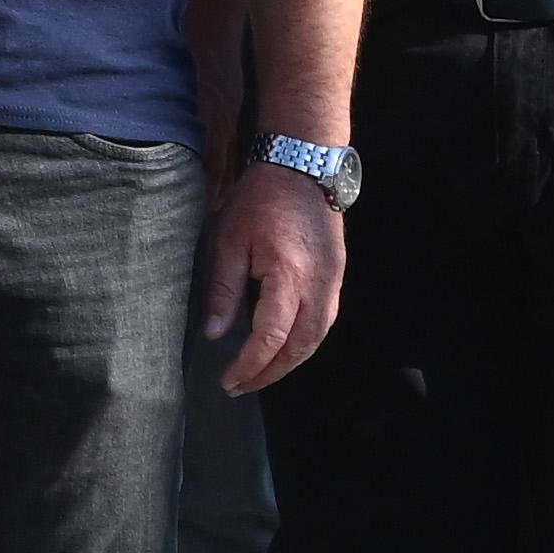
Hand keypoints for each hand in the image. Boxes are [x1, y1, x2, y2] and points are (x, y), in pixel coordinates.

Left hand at [200, 155, 347, 391]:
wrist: (302, 167)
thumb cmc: (261, 199)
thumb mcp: (230, 241)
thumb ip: (224, 290)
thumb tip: (215, 334)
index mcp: (288, 277)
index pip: (270, 337)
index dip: (249, 365)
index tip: (228, 380)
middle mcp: (318, 286)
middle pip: (299, 347)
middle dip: (269, 372)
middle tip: (241, 386)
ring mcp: (333, 283)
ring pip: (316, 339)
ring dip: (289, 362)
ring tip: (260, 373)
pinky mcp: (337, 277)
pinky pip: (325, 323)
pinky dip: (305, 343)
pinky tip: (285, 348)